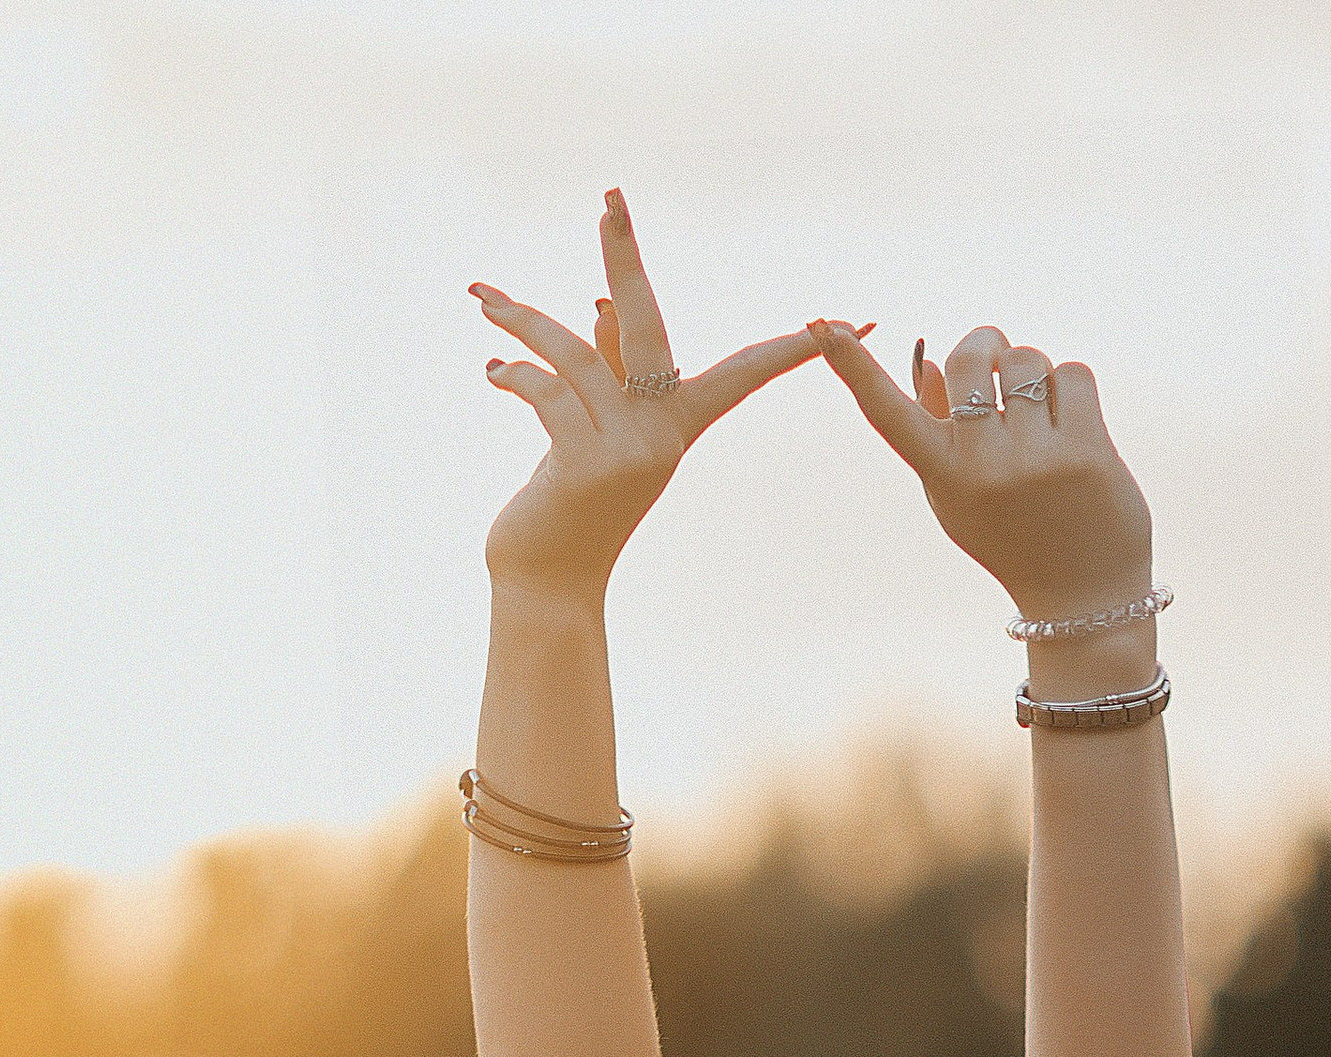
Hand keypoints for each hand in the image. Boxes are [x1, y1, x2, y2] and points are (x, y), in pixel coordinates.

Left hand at [476, 192, 847, 602]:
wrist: (546, 586)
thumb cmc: (570, 510)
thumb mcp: (593, 435)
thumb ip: (605, 372)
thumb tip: (603, 305)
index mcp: (678, 427)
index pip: (748, 373)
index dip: (791, 348)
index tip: (847, 322)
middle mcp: (661, 436)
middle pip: (648, 322)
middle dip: (625, 254)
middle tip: (611, 196)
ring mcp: (627, 450)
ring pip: (570, 354)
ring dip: (520, 322)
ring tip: (483, 299)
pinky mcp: (585, 463)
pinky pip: (545, 390)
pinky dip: (513, 375)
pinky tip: (492, 374)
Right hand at [809, 321, 1152, 622]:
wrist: (1081, 597)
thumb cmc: (1013, 536)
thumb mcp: (961, 495)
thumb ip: (940, 430)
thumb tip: (930, 358)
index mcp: (943, 478)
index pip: (888, 414)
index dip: (853, 368)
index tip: (822, 326)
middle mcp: (982, 468)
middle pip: (972, 356)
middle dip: (988, 344)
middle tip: (998, 359)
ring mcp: (1034, 461)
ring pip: (1027, 360)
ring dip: (1035, 372)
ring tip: (1042, 410)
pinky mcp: (1085, 452)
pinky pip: (1073, 374)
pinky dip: (1073, 390)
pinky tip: (1075, 426)